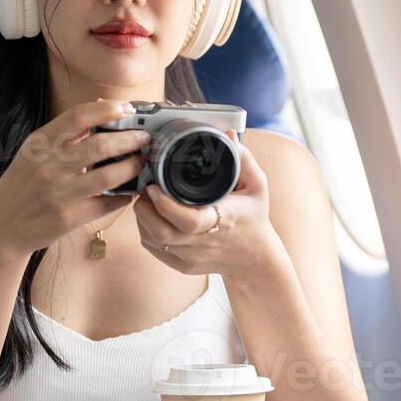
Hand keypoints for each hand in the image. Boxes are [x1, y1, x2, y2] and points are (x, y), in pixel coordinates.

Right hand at [0, 99, 149, 260]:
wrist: (2, 228)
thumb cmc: (20, 187)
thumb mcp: (31, 154)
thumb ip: (61, 135)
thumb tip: (98, 111)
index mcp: (39, 145)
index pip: (77, 116)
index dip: (106, 109)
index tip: (127, 108)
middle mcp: (48, 166)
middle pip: (100, 144)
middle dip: (130, 139)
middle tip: (144, 138)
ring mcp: (59, 193)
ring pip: (108, 175)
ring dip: (132, 167)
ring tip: (142, 162)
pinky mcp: (68, 218)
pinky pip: (105, 204)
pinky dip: (123, 196)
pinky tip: (130, 192)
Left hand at [134, 129, 281, 278]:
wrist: (254, 257)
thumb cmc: (253, 216)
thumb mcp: (257, 185)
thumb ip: (243, 158)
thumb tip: (226, 134)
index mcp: (223, 221)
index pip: (188, 221)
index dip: (165, 205)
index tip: (154, 186)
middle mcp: (204, 243)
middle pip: (161, 233)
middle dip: (144, 209)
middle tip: (147, 189)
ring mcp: (191, 258)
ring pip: (152, 241)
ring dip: (143, 218)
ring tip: (148, 199)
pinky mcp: (182, 266)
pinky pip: (153, 249)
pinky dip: (146, 231)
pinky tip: (152, 216)